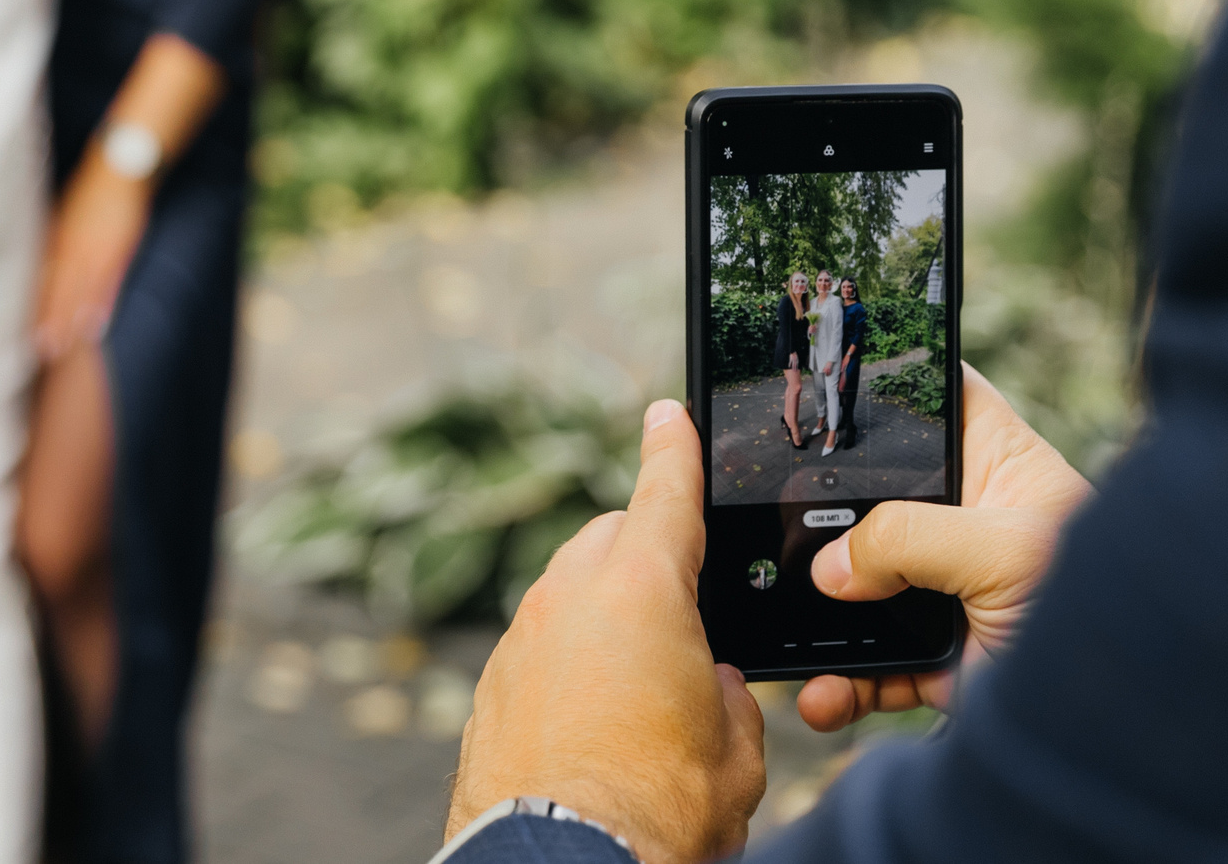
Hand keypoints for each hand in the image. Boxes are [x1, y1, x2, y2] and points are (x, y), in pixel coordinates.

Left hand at [31, 158, 151, 362]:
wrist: (120, 168)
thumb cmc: (92, 189)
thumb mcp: (66, 212)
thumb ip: (55, 236)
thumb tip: (42, 257)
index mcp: (60, 239)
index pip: (45, 280)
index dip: (38, 307)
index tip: (29, 331)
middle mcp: (74, 248)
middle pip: (60, 292)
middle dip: (51, 322)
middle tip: (42, 350)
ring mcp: (97, 251)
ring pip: (81, 293)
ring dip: (72, 321)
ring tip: (65, 346)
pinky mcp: (119, 250)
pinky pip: (108, 283)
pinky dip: (102, 306)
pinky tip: (97, 325)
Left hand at [445, 400, 765, 863]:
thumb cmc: (659, 811)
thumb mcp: (737, 751)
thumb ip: (728, 694)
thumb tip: (707, 684)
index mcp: (643, 588)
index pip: (665, 491)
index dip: (673, 448)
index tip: (666, 416)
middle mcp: (569, 596)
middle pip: (612, 544)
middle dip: (646, 566)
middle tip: (683, 629)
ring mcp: (521, 639)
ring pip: (570, 598)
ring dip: (603, 623)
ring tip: (641, 699)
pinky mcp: (489, 686)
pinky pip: (538, 651)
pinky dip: (565, 668)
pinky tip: (592, 727)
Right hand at [795, 363, 1093, 731]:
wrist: (1126, 741)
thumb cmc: (1103, 618)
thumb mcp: (1003, 551)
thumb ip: (907, 537)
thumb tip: (828, 566)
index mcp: (1002, 468)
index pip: (940, 399)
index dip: (890, 383)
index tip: (823, 380)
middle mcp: (972, 524)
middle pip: (878, 499)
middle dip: (823, 520)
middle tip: (772, 523)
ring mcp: (953, 595)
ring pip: (865, 589)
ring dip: (822, 616)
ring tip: (787, 632)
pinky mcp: (941, 663)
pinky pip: (872, 667)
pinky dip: (841, 685)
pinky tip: (823, 696)